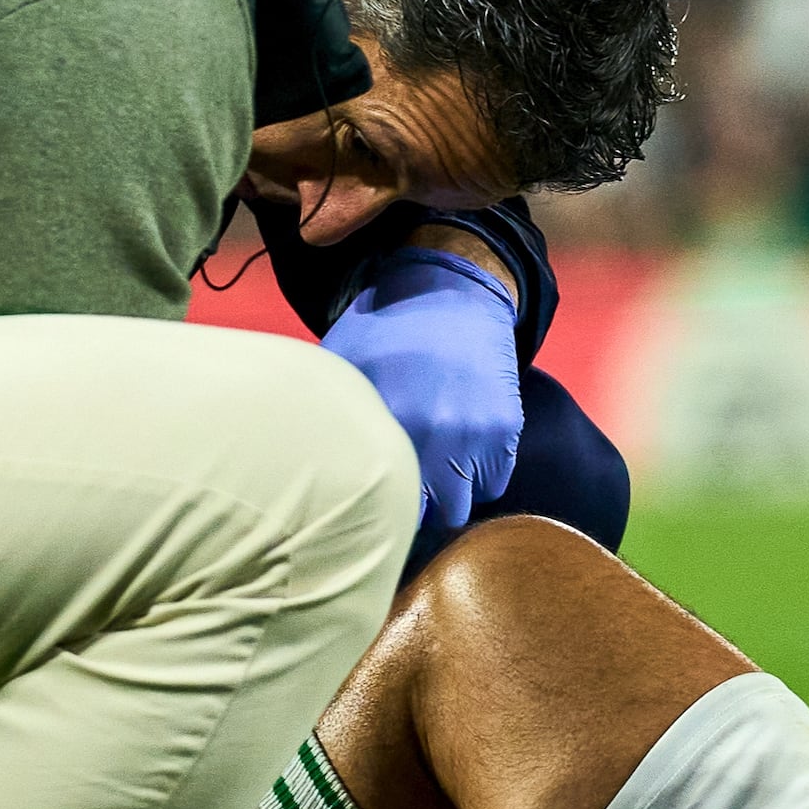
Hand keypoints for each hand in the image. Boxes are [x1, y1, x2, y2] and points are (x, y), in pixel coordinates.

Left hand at [322, 243, 525, 540]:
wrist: (450, 291)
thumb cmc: (384, 331)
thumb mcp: (342, 364)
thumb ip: (331, 419)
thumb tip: (302, 468)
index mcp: (390, 422)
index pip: (385, 504)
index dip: (376, 513)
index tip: (370, 508)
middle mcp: (437, 434)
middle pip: (426, 517)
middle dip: (413, 510)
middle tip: (401, 491)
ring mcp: (477, 433)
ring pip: (462, 506)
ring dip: (447, 496)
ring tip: (430, 468)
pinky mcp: (506, 428)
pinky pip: (493, 482)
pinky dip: (478, 476)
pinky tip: (458, 448)